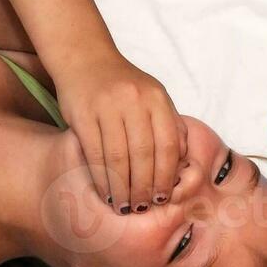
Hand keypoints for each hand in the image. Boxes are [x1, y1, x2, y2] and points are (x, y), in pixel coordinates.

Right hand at [55, 51, 187, 214]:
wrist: (84, 57)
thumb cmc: (123, 85)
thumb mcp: (154, 97)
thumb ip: (170, 125)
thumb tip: (183, 162)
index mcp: (156, 98)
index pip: (168, 145)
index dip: (166, 176)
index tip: (162, 198)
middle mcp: (134, 101)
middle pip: (143, 155)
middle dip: (144, 187)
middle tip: (142, 208)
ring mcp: (107, 107)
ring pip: (118, 158)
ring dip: (122, 188)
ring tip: (124, 206)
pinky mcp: (83, 115)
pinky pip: (95, 154)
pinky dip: (101, 179)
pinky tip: (106, 193)